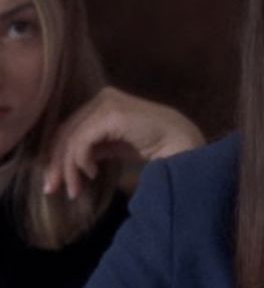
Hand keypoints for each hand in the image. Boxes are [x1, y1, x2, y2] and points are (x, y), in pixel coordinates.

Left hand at [43, 87, 204, 198]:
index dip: (59, 155)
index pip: (71, 127)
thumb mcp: (121, 146)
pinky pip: (82, 140)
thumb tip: (74, 162)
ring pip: (71, 137)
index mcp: (106, 102)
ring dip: (68, 167)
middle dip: (57, 164)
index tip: (57, 182)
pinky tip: (91, 173)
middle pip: (66, 131)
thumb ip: (98, 147)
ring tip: (74, 189)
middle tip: (53, 189)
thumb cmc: (160, 147)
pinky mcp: (111, 115)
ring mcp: (107, 103)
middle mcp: (104, 98)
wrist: (185, 144)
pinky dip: (80, 160)